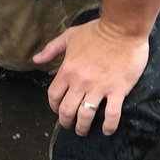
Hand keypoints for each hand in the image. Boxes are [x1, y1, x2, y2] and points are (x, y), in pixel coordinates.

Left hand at [33, 18, 148, 135]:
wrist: (123, 28)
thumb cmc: (97, 31)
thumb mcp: (69, 36)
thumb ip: (51, 49)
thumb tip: (35, 60)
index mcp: (67, 71)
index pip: (53, 96)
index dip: (53, 107)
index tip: (57, 110)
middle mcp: (80, 83)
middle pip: (67, 111)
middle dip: (66, 122)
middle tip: (70, 126)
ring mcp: (99, 88)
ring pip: (86, 116)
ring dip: (82, 127)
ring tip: (83, 131)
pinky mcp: (117, 90)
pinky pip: (111, 114)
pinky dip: (108, 126)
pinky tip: (106, 131)